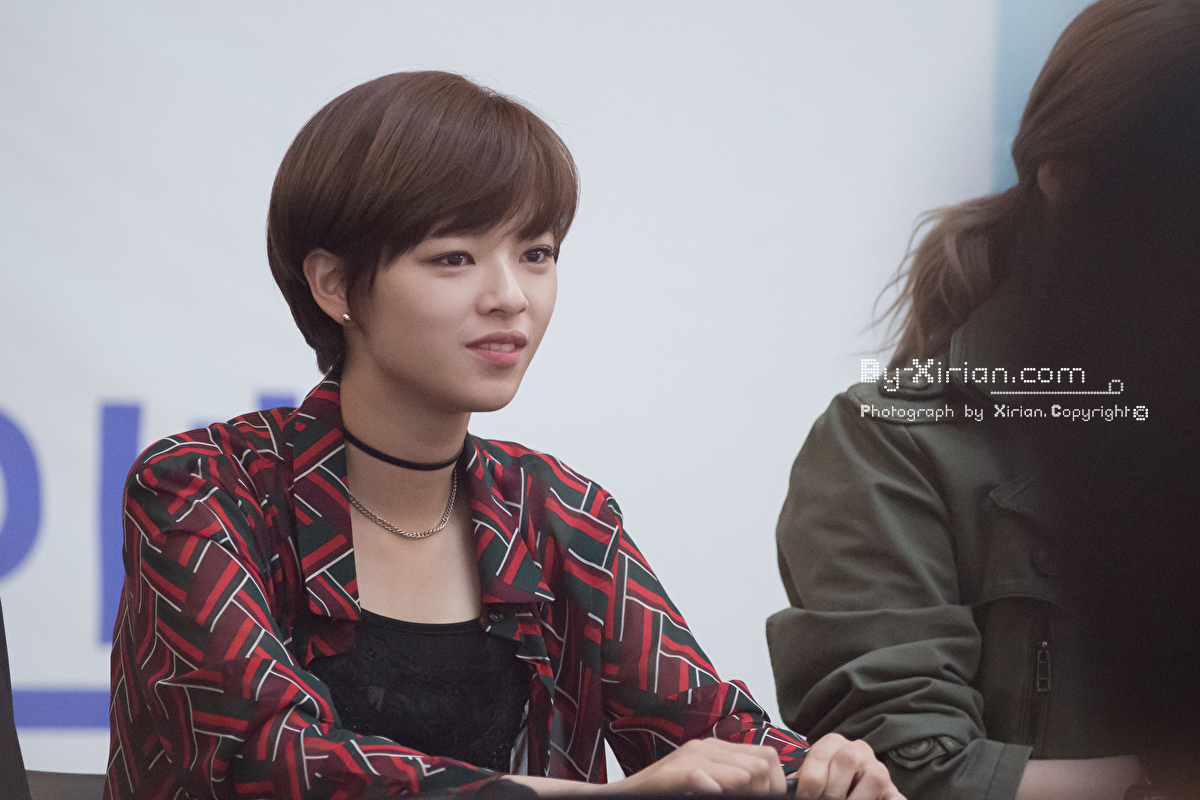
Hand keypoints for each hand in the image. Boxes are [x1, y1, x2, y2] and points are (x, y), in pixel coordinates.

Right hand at [615, 738, 786, 794]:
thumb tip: (767, 787)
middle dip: (761, 792)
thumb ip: (731, 780)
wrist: (623, 797)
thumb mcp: (705, 784)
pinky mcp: (671, 773)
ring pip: (743, 774)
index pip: (767, 757)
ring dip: (738, 795)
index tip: (758, 799)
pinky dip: (714, 793)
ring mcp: (687, 757)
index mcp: (716, 749)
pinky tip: (709, 797)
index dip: (772, 784)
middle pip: (761, 766)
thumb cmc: (665, 794)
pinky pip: (706, 780)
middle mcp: (704, 747)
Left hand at [792, 733, 902, 799]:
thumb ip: (801, 781)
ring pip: (874, 776)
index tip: (805, 796)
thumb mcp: (808, 779)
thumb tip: (789, 789)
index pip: (822, 752)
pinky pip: (896, 796)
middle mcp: (858, 750)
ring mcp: (878, 769)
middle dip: (832, 790)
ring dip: (856, 798)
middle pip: (847, 760)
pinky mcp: (893, 790)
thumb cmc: (820, 786)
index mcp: (833, 743)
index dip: (812, 777)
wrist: (842, 786)